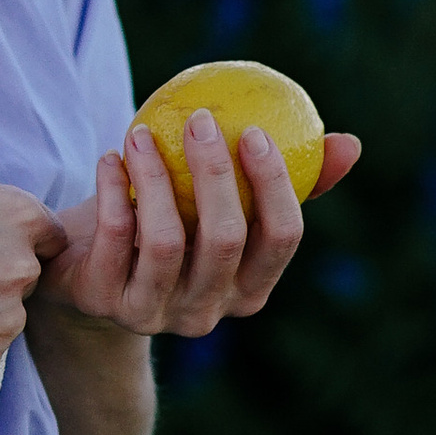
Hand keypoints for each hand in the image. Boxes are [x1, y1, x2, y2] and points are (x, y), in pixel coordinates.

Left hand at [37, 112, 360, 338]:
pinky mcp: (105, 304)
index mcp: (249, 289)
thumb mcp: (221, 203)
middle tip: (200, 119)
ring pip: (167, 242)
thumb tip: (349, 145)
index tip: (254, 131)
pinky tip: (111, 158)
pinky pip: (115, 240)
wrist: (86, 272)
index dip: (274, 185)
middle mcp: (207, 312)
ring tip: (140, 132)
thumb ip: (284, 179)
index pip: (280, 239)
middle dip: (215, 172)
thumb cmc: (170, 224)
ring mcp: (154, 315)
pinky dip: (112, 191)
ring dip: (154, 177)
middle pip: (226, 239)